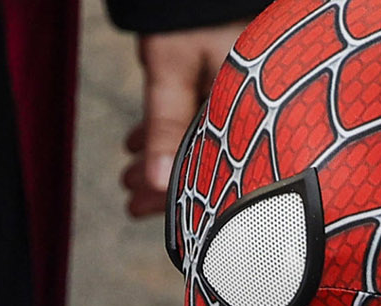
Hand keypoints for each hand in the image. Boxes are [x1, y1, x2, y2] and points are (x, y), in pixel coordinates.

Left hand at [122, 24, 246, 217]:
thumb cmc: (188, 11)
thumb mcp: (171, 70)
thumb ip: (166, 125)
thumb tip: (158, 184)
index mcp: (250, 103)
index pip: (217, 165)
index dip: (178, 194)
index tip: (143, 210)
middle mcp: (253, 99)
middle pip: (210, 154)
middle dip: (164, 178)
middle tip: (130, 198)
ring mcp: (242, 86)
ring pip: (202, 134)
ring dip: (162, 154)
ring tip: (128, 172)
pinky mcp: (229, 73)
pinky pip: (202, 111)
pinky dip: (171, 128)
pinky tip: (141, 139)